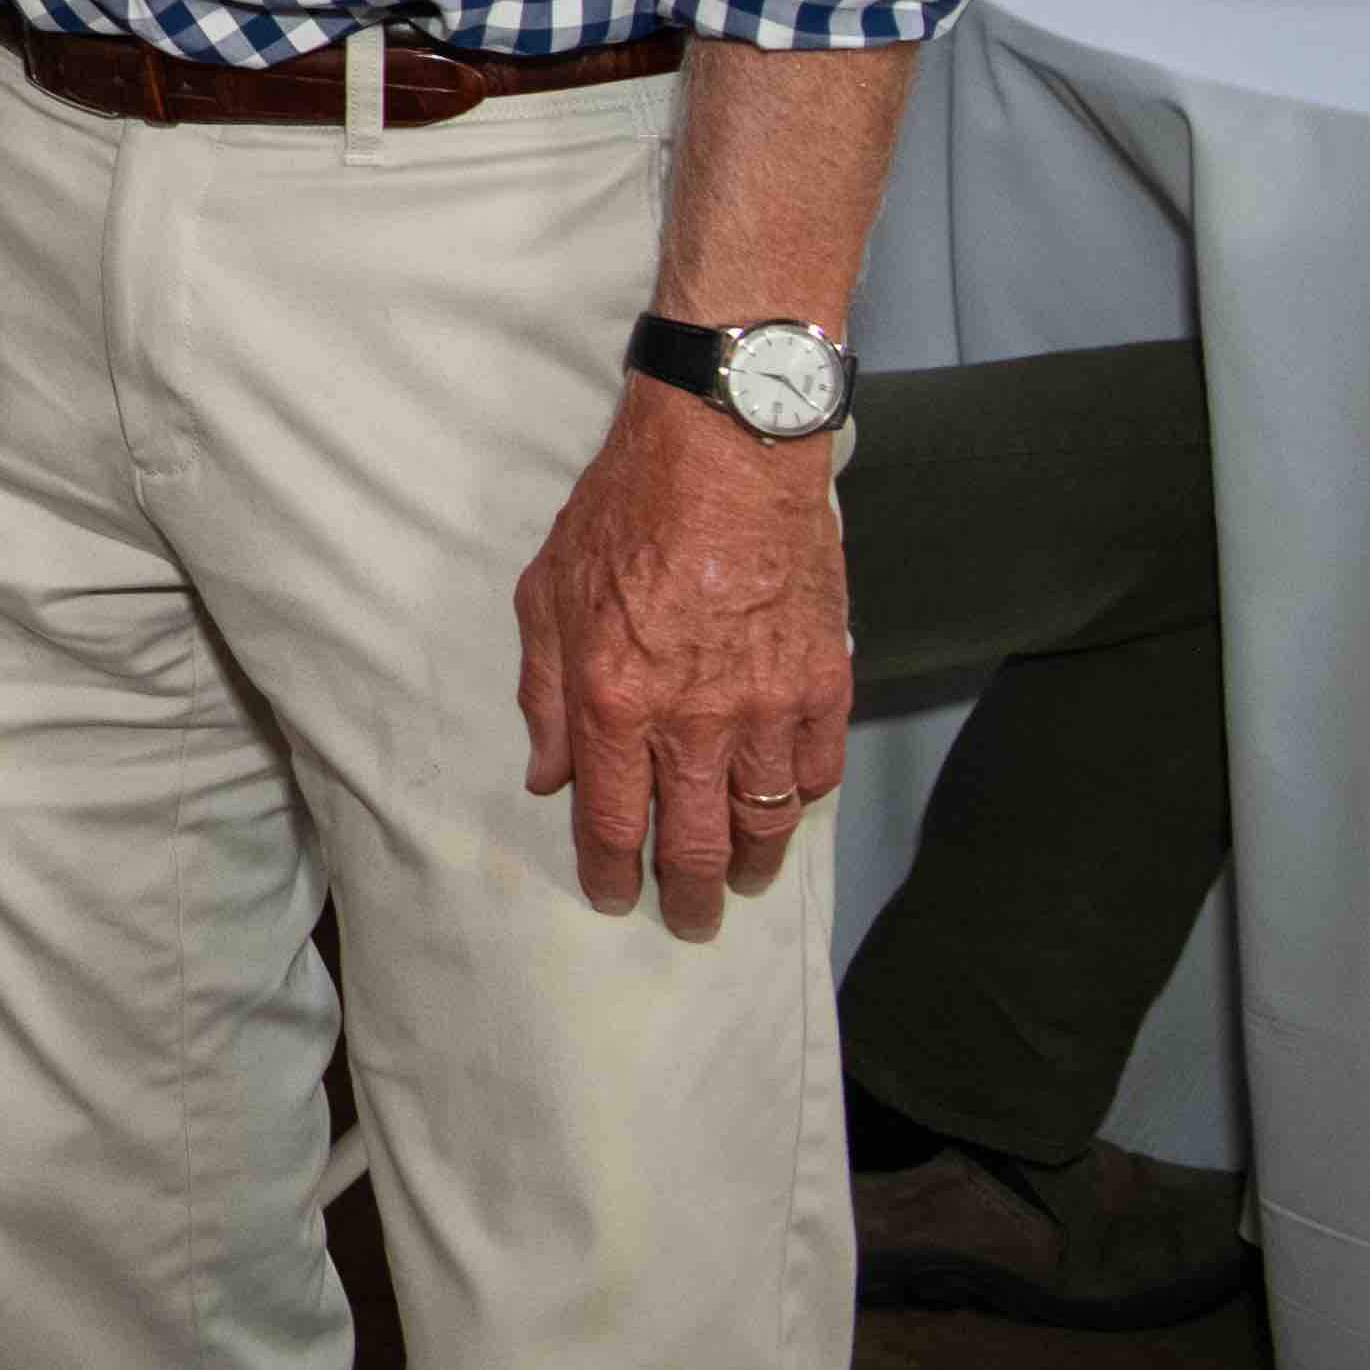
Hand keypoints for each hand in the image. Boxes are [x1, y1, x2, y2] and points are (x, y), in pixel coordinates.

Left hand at [512, 381, 848, 938]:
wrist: (724, 450)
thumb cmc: (625, 510)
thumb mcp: (547, 595)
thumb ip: (545, 695)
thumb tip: (550, 775)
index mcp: (615, 701)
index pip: (612, 821)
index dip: (610, 872)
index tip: (614, 896)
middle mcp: (694, 719)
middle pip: (696, 843)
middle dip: (688, 895)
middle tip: (687, 918)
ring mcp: (767, 705)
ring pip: (766, 820)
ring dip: (752, 862)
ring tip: (739, 880)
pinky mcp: (823, 682)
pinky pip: (816, 769)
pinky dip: (800, 799)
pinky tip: (784, 807)